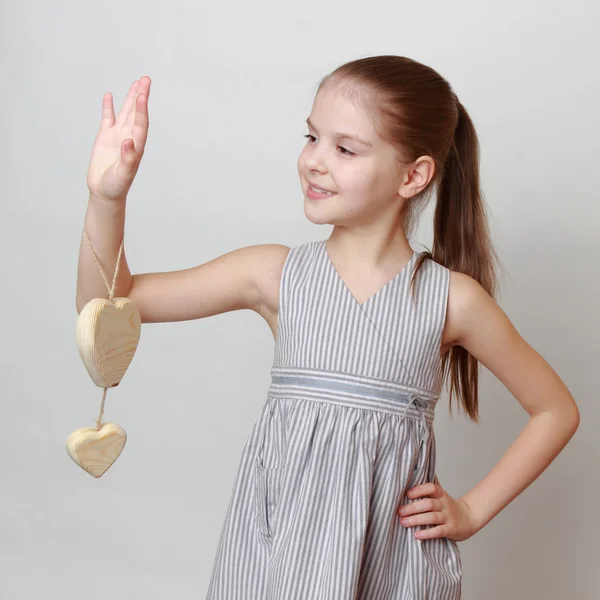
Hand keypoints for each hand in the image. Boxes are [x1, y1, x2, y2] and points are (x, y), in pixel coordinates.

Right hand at [86, 76, 151, 202]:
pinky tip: (110, 95)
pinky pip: (108, 118)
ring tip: (136, 82)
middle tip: (146, 79)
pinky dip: (109, 107)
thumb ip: (128, 159)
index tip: (142, 94)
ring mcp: (117, 136)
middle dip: (141, 96)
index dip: (142, 109)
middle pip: (136, 113)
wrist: (105, 192)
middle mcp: (129, 138)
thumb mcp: (123, 175)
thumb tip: (129, 141)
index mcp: (136, 146)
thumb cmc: (116, 186)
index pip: (140, 123)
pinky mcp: (105, 138)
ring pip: (125, 112)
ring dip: (130, 98)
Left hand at [397, 477, 478, 541]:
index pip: (431, 488)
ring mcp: (448, 517)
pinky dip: (427, 533)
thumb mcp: (441, 494)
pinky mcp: (451, 530)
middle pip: (428, 504)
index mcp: (441, 494)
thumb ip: (429, 487)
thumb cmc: (448, 506)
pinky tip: (416, 535)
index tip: (407, 494)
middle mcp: (444, 504)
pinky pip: (438, 531)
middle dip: (412, 508)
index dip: (419, 490)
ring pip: (432, 517)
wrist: (469, 518)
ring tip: (403, 522)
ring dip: (416, 520)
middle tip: (399, 511)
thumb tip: (415, 469)